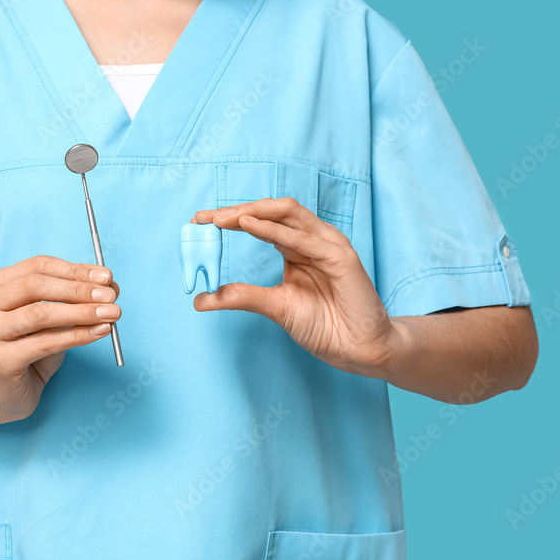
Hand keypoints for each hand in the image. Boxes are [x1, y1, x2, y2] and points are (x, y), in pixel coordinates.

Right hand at [0, 255, 120, 420]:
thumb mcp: (54, 319)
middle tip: (110, 296)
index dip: (74, 270)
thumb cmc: (32, 349)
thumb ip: (76, 299)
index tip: (106, 276)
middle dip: (78, 289)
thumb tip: (109, 286)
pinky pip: (45, 343)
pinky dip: (77, 336)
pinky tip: (99, 332)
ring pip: (39, 313)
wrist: (7, 393)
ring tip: (111, 314)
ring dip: (81, 312)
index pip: (38, 266)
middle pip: (34, 285)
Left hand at [191, 198, 400, 376]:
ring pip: (288, 215)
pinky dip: (274, 230)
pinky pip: (303, 239)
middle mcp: (312, 240)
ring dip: (253, 213)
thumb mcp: (274, 307)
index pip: (261, 222)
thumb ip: (241, 297)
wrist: (360, 350)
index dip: (231, 218)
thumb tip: (201, 299)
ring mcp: (329, 245)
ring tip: (223, 218)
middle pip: (273, 211)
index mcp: (296, 247)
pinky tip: (249, 226)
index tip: (199, 221)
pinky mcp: (342, 258)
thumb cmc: (325, 326)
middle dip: (238, 210)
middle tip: (206, 217)